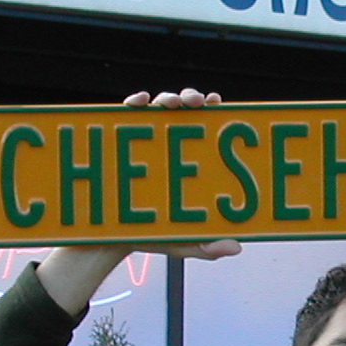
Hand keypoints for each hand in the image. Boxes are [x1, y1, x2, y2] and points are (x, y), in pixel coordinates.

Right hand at [39, 88, 239, 314]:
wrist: (109, 241)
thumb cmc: (152, 236)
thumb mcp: (183, 244)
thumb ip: (208, 247)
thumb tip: (235, 247)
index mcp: (189, 162)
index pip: (205, 129)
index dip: (213, 111)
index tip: (218, 103)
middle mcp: (168, 146)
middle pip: (183, 111)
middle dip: (190, 98)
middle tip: (195, 102)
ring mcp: (143, 142)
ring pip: (157, 109)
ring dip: (165, 98)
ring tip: (170, 103)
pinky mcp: (118, 142)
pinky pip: (125, 117)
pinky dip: (133, 103)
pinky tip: (140, 102)